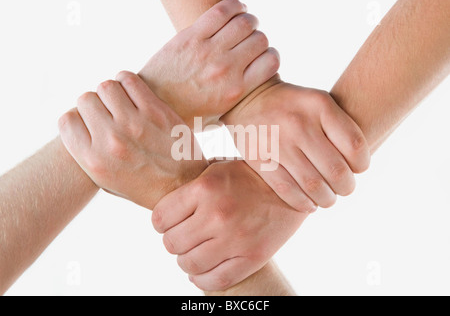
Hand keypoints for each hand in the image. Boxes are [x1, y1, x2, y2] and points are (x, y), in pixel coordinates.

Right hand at [58, 71, 207, 208]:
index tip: (92, 122)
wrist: (185, 186)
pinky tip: (134, 93)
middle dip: (96, 104)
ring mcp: (134, 124)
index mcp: (94, 161)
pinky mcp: (157, 112)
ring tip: (123, 103)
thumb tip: (76, 118)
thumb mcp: (107, 180)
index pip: (67, 120)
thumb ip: (87, 152)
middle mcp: (111, 141)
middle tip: (111, 113)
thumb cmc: (144, 184)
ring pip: (106, 86)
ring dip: (112, 91)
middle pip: (85, 99)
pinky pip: (130, 80)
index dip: (79, 118)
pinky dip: (128, 82)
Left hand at [139, 0, 279, 127]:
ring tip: (243, 25)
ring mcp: (208, 51)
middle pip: (260, 39)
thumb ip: (237, 104)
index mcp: (235, 91)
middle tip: (249, 41)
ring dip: (248, 21)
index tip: (261, 57)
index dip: (270, 55)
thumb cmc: (185, 114)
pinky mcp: (191, 36)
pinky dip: (233, 6)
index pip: (272, 61)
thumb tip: (253, 95)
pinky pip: (221, 11)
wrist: (151, 103)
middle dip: (259, 38)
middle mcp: (225, 69)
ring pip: (244, 22)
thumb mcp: (217, 118)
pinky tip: (234, 11)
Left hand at [152, 160, 307, 290]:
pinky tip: (203, 272)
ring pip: (189, 264)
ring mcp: (235, 238)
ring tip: (195, 252)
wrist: (291, 188)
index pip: (160, 218)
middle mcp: (217, 214)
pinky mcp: (252, 257)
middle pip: (172, 243)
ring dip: (186, 261)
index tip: (169, 223)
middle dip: (174, 241)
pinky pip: (215, 281)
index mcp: (205, 188)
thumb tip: (161, 215)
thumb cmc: (247, 177)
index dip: (161, 223)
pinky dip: (202, 280)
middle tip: (185, 236)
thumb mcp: (215, 170)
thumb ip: (188, 191)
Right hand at [222, 80, 370, 212]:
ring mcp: (277, 142)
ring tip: (328, 199)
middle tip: (345, 188)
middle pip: (336, 171)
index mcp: (320, 106)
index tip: (358, 169)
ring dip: (326, 199)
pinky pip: (286, 190)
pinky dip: (302, 203)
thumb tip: (358, 167)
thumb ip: (339, 128)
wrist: (248, 99)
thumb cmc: (294, 106)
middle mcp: (299, 123)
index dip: (362, 165)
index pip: (355, 146)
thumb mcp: (318, 103)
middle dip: (346, 187)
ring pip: (313, 185)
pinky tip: (309, 204)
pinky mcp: (258, 158)